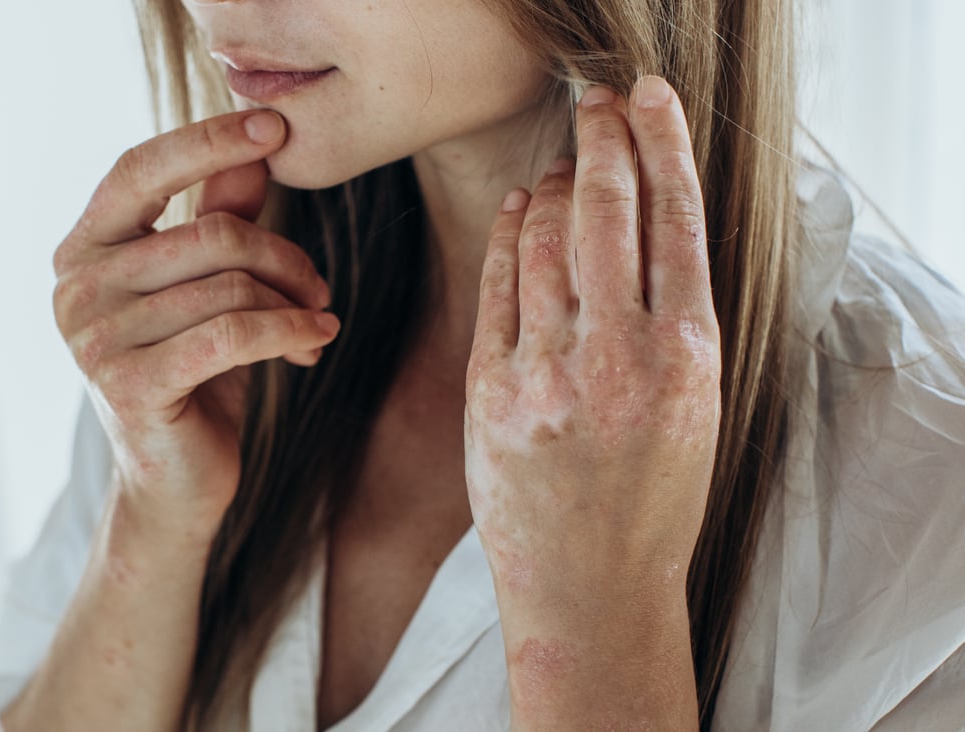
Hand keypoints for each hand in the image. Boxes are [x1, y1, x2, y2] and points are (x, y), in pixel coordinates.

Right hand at [52, 111, 339, 535]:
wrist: (174, 482)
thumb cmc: (192, 375)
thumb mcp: (206, 288)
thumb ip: (218, 216)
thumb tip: (256, 148)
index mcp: (82, 249)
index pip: (140, 169)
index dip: (207, 140)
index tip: (275, 126)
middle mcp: (75, 288)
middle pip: (210, 235)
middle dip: (283, 256)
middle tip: (318, 287)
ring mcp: (95, 339)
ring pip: (230, 286)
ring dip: (293, 302)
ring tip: (315, 323)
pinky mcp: (130, 385)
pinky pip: (233, 334)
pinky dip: (290, 330)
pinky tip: (318, 338)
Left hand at [463, 77, 717, 726]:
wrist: (590, 586)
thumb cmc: (652, 500)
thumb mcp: (695, 409)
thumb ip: (675, 321)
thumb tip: (649, 226)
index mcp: (689, 357)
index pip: (678, 220)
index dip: (661, 145)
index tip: (649, 99)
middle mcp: (621, 357)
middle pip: (609, 212)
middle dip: (603, 141)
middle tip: (597, 103)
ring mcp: (549, 373)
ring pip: (548, 243)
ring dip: (556, 189)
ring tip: (565, 166)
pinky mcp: (493, 392)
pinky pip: (499, 289)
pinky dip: (510, 238)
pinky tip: (521, 210)